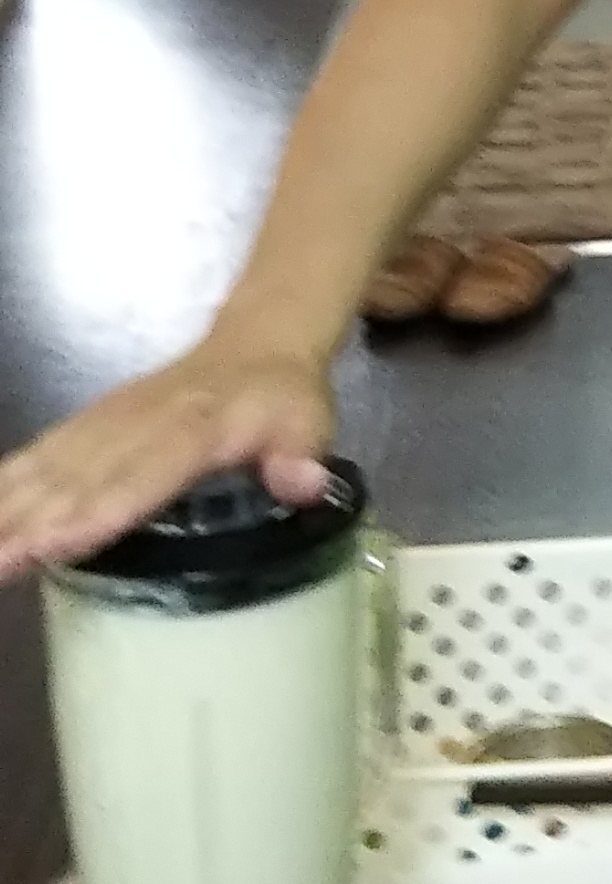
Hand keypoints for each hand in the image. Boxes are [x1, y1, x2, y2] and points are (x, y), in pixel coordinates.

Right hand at [0, 335, 335, 584]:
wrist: (255, 341)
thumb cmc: (282, 396)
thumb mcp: (309, 420)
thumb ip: (301, 453)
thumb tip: (304, 483)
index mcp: (193, 428)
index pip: (139, 475)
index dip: (96, 510)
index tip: (52, 542)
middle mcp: (137, 425)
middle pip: (77, 480)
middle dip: (29, 523)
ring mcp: (107, 423)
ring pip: (48, 470)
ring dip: (8, 508)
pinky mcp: (90, 425)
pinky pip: (40, 456)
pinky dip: (7, 483)